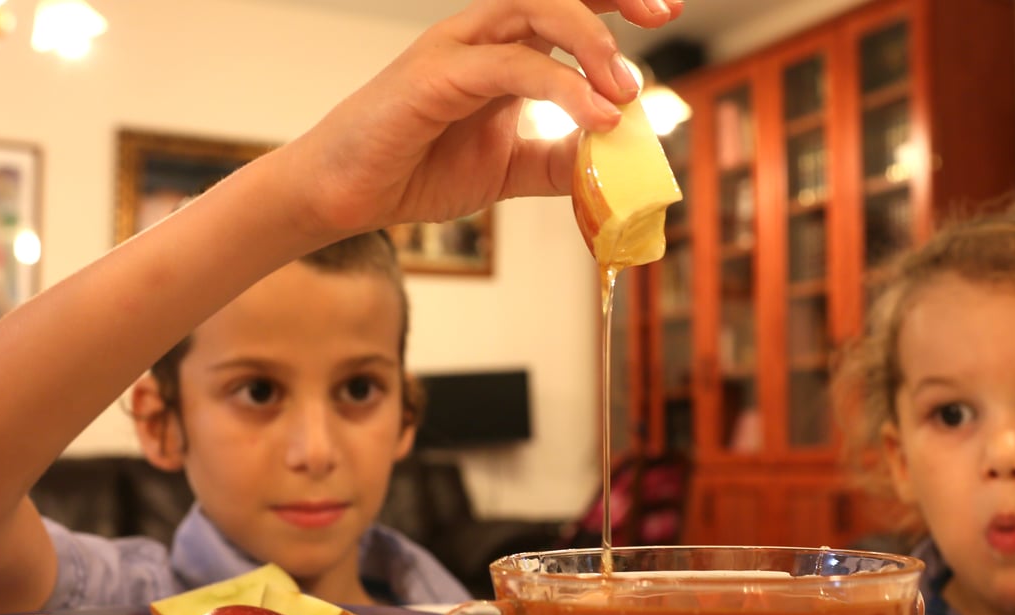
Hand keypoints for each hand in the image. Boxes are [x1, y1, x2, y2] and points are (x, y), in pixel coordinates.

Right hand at [284, 0, 683, 235]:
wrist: (349, 195)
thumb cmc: (418, 168)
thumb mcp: (511, 167)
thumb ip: (561, 160)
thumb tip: (616, 162)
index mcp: (503, 50)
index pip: (568, 8)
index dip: (617, 0)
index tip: (665, 11)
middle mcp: (483, 36)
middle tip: (661, 17)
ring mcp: (457, 48)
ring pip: (535, 10)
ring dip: (591, 42)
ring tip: (626, 91)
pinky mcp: (435, 74)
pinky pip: (510, 66)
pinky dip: (560, 87)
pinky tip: (595, 115)